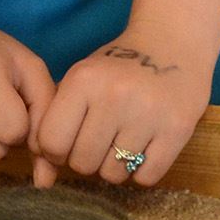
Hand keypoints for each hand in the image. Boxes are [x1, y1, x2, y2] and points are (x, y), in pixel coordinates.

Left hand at [32, 21, 213, 189]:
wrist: (174, 42)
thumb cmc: (119, 66)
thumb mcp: (82, 78)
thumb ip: (57, 117)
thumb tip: (42, 173)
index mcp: (84, 80)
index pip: (52, 143)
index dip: (56, 151)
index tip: (69, 143)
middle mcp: (114, 96)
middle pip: (82, 163)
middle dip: (88, 159)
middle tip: (101, 141)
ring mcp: (148, 114)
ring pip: (114, 175)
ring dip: (116, 166)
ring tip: (124, 141)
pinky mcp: (177, 129)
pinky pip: (145, 177)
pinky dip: (142, 171)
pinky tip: (145, 146)